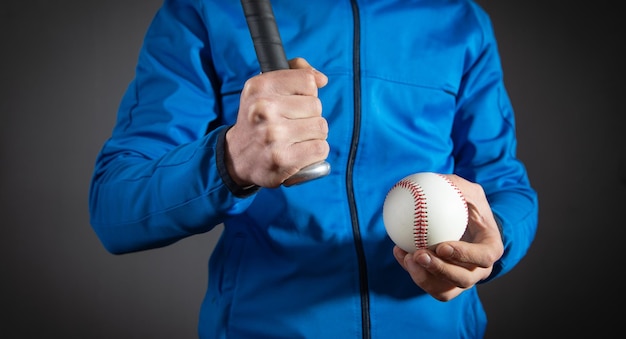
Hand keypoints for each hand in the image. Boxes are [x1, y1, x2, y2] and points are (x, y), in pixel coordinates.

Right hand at [225, 58, 328, 187]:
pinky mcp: (283, 158)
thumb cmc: (258, 121)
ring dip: (314, 135)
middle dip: (310, 116)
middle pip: (316, 106)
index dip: (307, 93)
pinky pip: (320, 148)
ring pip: (321, 127)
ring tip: (295, 139)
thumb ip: (294, 73)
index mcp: (260, 87)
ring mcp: (273, 135)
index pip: (307, 81)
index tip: (295, 102)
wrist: (237, 158)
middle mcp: (264, 109)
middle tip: (292, 124)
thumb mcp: (264, 89)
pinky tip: (299, 152)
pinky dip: (315, 152)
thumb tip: (321, 79)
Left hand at [392, 174, 503, 300]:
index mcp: (490, 248)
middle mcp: (479, 269)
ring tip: (405, 257)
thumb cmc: (467, 205)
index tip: (442, 246)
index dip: (464, 255)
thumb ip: (455, 185)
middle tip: (418, 254)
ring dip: (423, 277)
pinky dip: (413, 273)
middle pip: (463, 279)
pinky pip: (429, 285)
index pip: (484, 256)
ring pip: (445, 290)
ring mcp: (462, 279)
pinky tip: (399, 253)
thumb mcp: (468, 191)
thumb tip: (434, 180)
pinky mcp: (445, 284)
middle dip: (440, 270)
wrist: (464, 224)